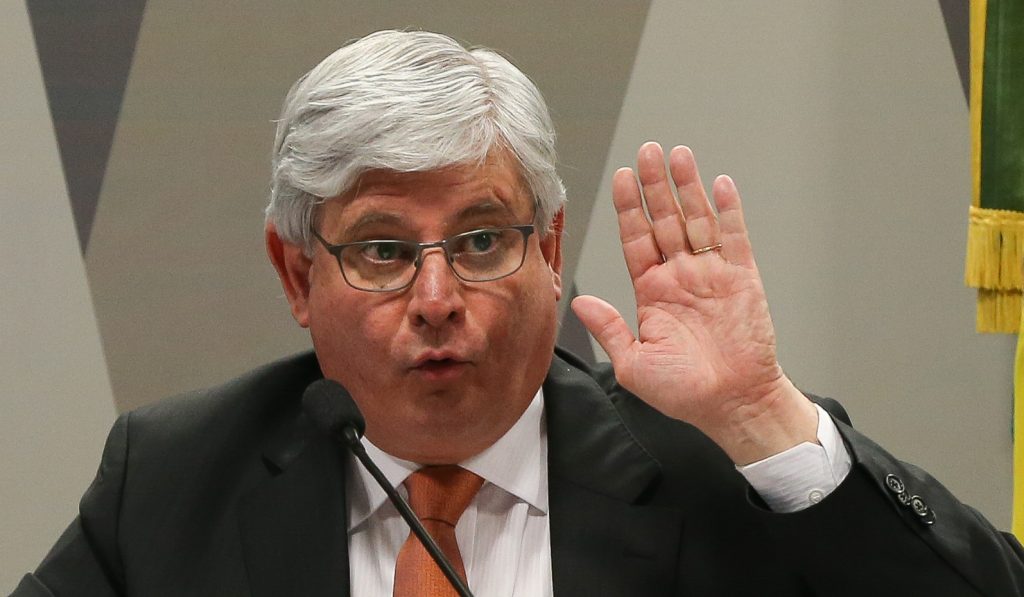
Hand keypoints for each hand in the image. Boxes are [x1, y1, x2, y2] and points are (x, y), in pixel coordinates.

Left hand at [572, 142, 816, 463]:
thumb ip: (608, 328)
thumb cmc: (683, 391)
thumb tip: (578, 302)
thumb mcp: (632, 363)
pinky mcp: (741, 278)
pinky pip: (734, 237)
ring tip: (678, 155)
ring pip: (697, 220)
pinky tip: (719, 184)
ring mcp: (711, 274)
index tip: (621, 177)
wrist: (731, 404)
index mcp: (651, 291)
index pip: (636, 239)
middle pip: (665, 219)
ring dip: (687, 188)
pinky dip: (728, 210)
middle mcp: (679, 276)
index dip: (628, 208)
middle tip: (647, 151)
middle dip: (654, 185)